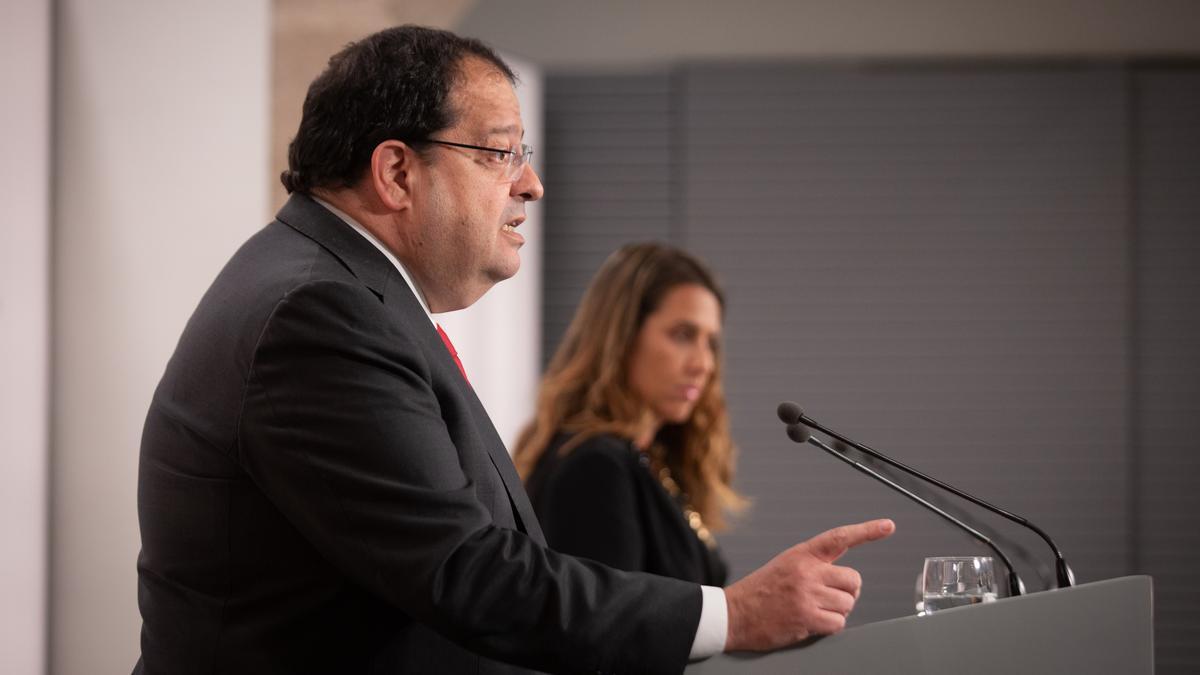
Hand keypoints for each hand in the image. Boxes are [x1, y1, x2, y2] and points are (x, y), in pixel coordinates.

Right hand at [723, 519, 894, 651]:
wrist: (734, 614)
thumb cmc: (760, 592)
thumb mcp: (786, 565)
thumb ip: (814, 564)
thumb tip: (845, 575)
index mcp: (802, 554)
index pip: (839, 537)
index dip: (867, 531)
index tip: (888, 525)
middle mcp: (807, 571)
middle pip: (853, 580)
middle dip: (846, 592)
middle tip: (829, 598)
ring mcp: (807, 595)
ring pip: (848, 603)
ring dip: (836, 612)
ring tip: (813, 611)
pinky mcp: (807, 618)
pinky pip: (838, 623)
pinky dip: (829, 627)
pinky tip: (811, 623)